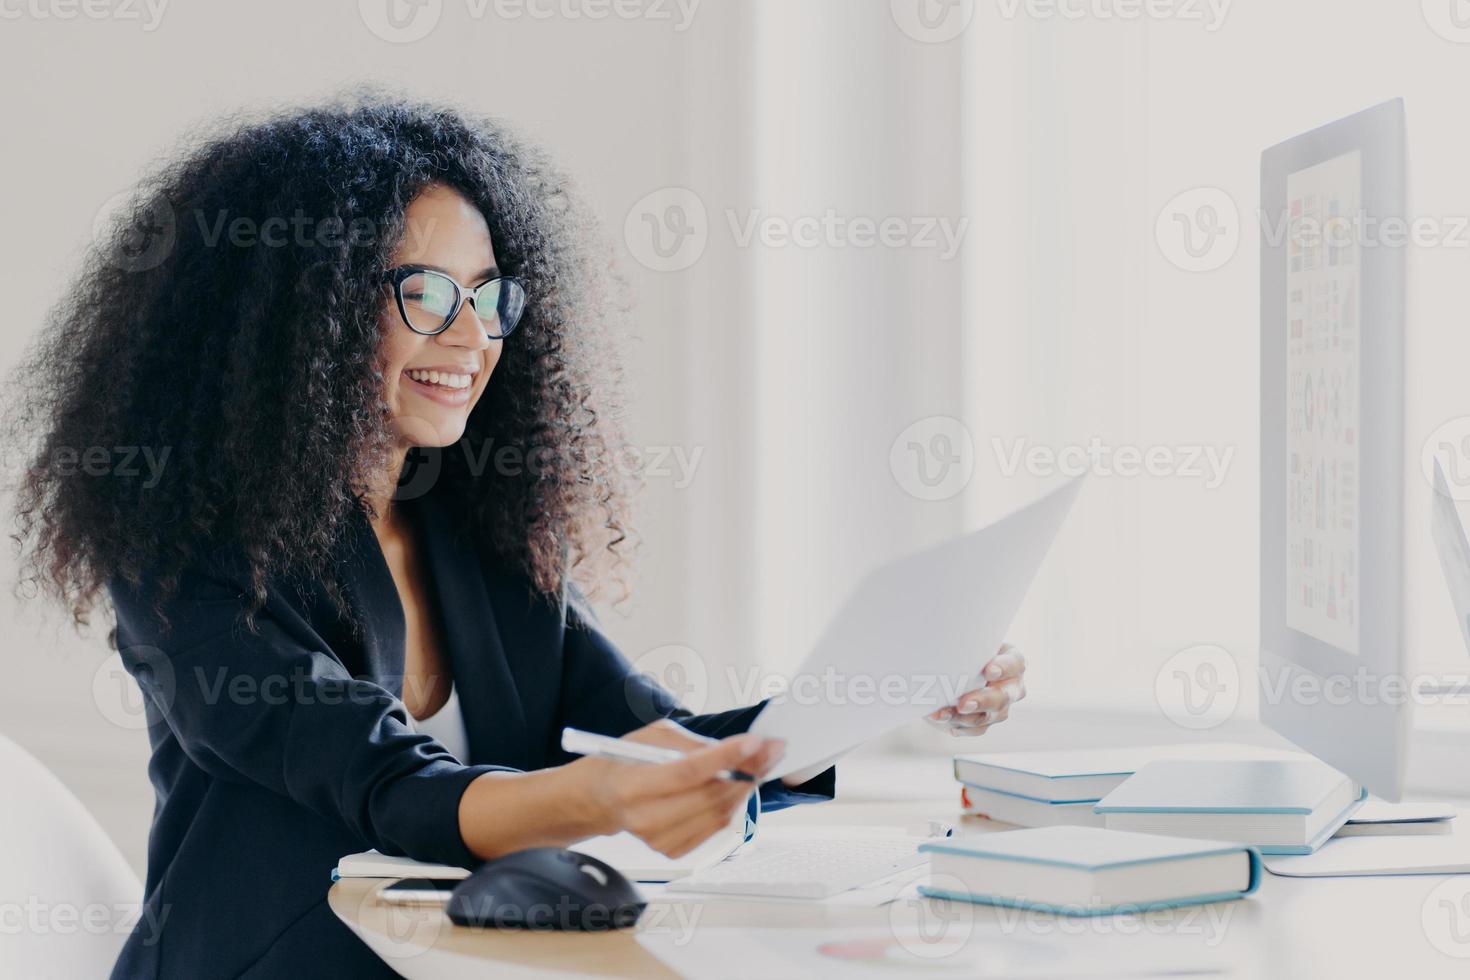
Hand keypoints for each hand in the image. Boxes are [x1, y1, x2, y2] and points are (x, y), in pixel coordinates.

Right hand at [576, 720, 783, 857]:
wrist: (601, 799)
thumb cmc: (625, 762)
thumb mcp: (650, 737)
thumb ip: (691, 743)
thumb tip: (735, 749)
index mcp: (633, 785)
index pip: (688, 771)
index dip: (726, 757)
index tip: (757, 742)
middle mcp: (645, 818)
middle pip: (710, 795)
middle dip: (748, 769)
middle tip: (772, 749)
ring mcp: (659, 839)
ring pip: (719, 813)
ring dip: (746, 786)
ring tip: (761, 763)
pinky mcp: (673, 850)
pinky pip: (715, 826)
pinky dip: (732, 804)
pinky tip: (737, 785)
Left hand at [925, 643, 1025, 737]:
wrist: (953, 671)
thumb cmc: (965, 650)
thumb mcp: (970, 643)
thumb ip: (967, 644)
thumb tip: (945, 636)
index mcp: (1012, 662)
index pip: (1015, 664)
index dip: (1004, 668)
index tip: (988, 670)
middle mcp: (1011, 687)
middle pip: (1003, 697)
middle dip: (983, 701)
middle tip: (963, 704)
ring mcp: (1000, 708)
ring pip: (987, 717)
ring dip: (962, 717)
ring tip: (941, 714)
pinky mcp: (986, 723)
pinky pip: (975, 729)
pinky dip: (957, 725)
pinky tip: (941, 718)